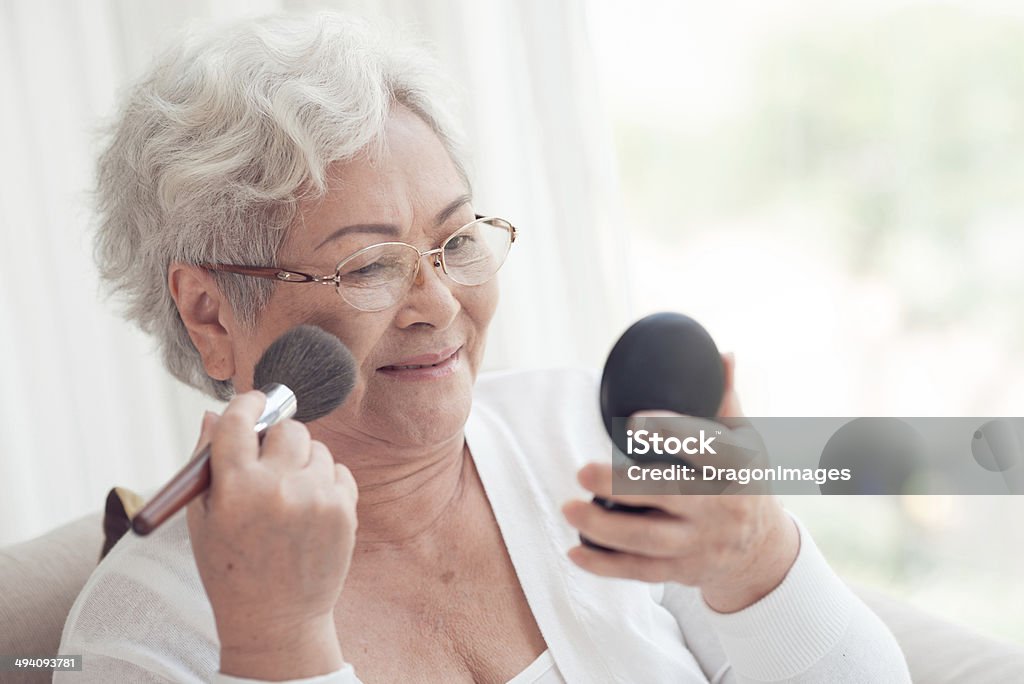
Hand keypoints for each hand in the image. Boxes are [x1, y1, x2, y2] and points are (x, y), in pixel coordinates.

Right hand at [186, 391, 357, 677]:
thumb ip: (206, 463)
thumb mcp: (202, 519)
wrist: (277, 620)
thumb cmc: (231, 567)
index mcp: (235, 487)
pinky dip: (325, 482)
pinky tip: (308, 512)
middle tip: (270, 459)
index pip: (241, 420)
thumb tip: (213, 414)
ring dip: (302, 462)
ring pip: (316, 448)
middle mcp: (279, 487)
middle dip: (278, 438)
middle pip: (288, 427)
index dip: (247, 404)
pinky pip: (338, 470)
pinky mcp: (345, 510)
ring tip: (288, 498)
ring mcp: (316, 498)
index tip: (253, 401)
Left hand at [562, 353, 799, 612]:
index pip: (703, 447)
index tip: (632, 422)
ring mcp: (699, 543)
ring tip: (569, 508)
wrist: (760, 550)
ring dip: (604, 527)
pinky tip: (575, 551)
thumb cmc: (742, 482)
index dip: (670, 432)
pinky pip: (640, 571)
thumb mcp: (746, 442)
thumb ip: (725, 402)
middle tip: (582, 470)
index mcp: (733, 467)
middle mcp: (718, 506)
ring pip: (648, 539)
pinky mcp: (681, 571)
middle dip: (621, 486)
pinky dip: (605, 565)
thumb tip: (723, 354)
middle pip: (667, 496)